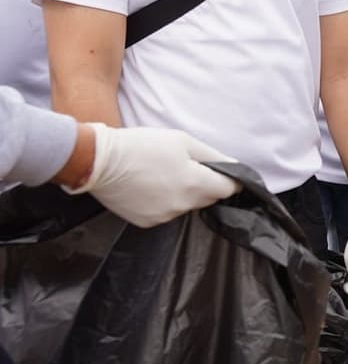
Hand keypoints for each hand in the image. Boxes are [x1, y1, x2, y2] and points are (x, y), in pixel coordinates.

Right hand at [70, 123, 239, 226]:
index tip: (224, 172)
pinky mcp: (147, 222)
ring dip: (184, 193)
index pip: (228, 189)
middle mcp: (182, 206)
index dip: (230, 179)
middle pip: (208, 198)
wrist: (98, 161)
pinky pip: (167, 212)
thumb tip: (234, 167)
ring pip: (187, 206)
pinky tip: (150, 187)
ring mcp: (164, 217)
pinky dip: (165, 201)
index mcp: (195, 184)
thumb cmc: (142, 146)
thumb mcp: (183, 141)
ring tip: (163, 174)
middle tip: (187, 166)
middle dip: (206, 184)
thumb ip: (213, 156)